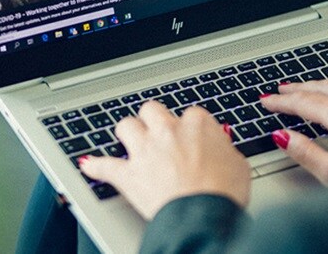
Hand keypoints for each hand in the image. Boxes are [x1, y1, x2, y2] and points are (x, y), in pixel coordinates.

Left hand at [79, 101, 250, 219]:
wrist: (204, 216)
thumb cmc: (224, 192)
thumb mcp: (239, 165)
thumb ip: (225, 149)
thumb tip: (222, 147)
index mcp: (196, 124)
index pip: (189, 115)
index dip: (189, 128)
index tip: (190, 139)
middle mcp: (167, 131)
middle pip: (152, 111)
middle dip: (153, 120)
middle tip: (158, 133)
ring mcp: (145, 150)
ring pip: (126, 126)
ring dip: (127, 134)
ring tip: (129, 141)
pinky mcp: (128, 174)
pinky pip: (104, 165)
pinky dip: (95, 166)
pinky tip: (88, 164)